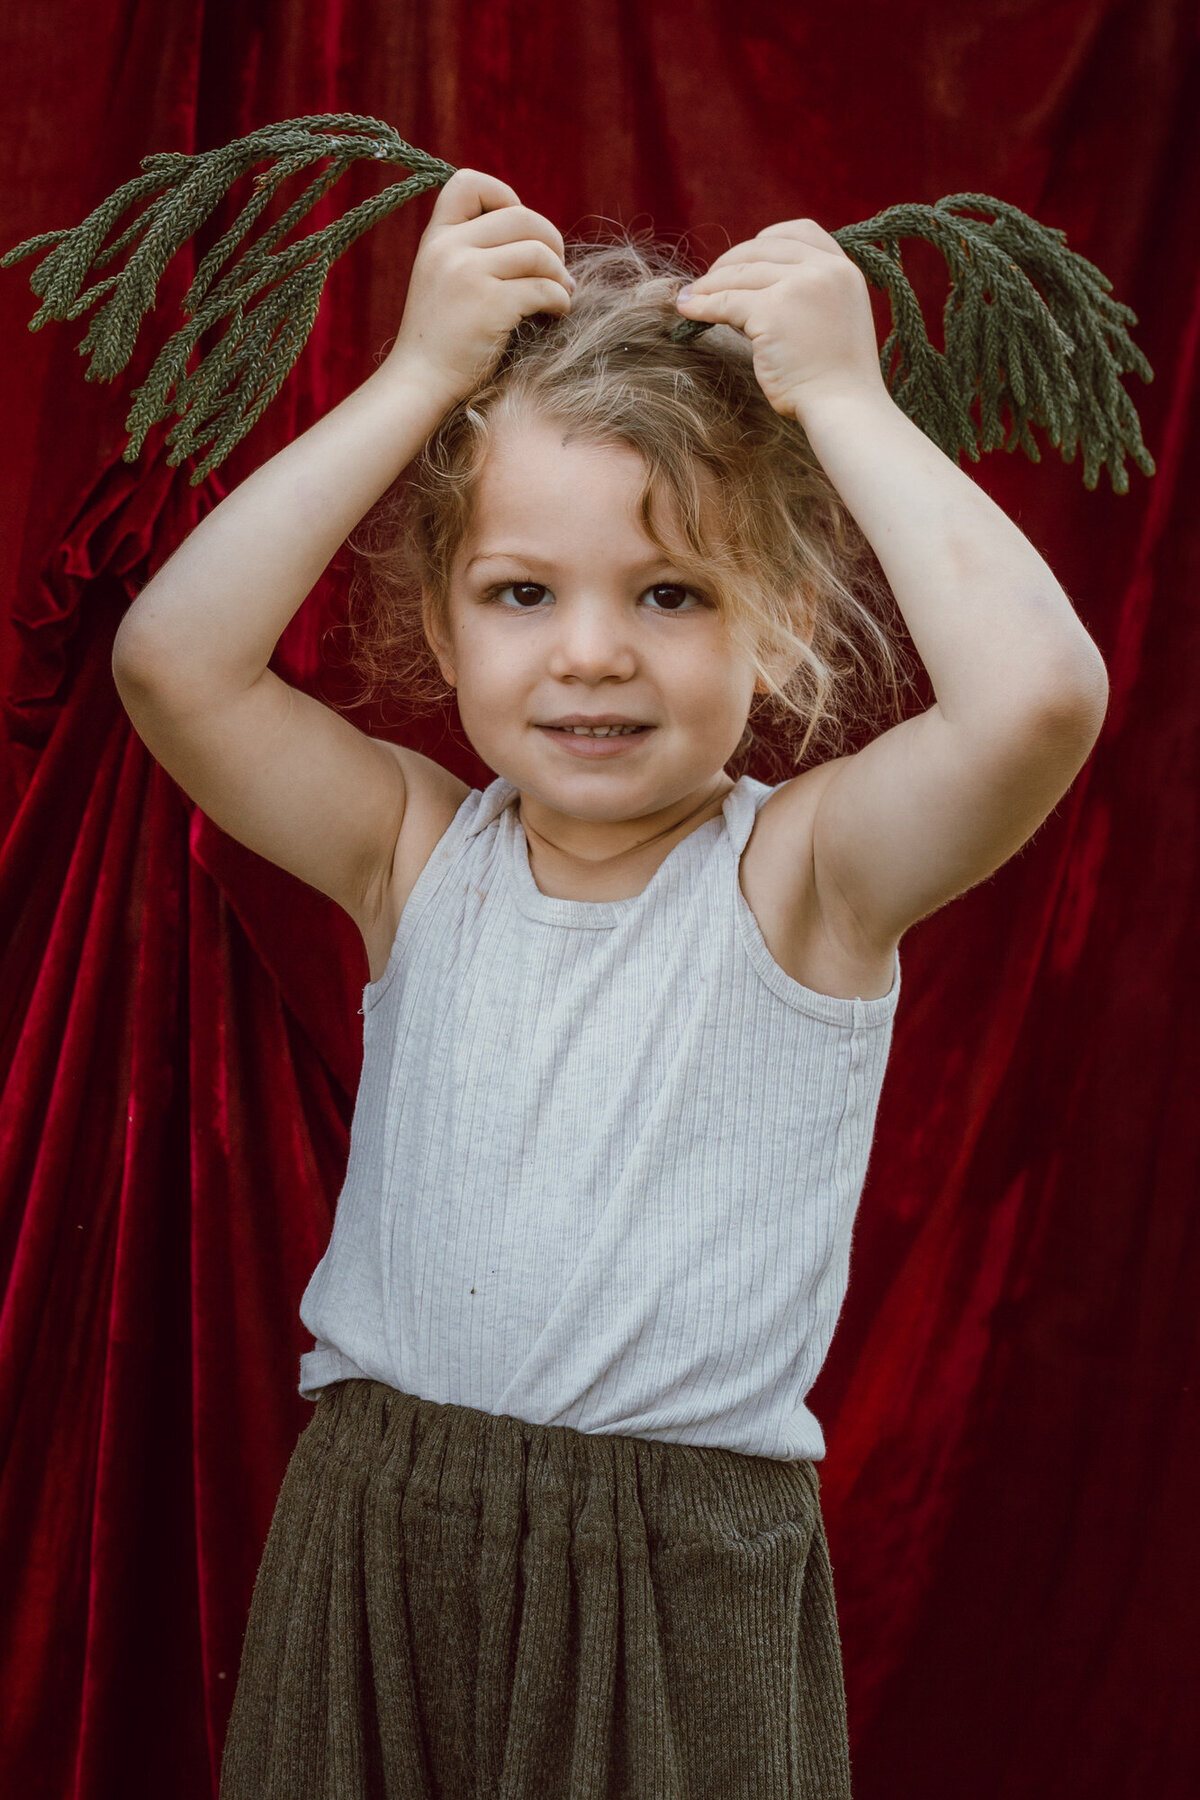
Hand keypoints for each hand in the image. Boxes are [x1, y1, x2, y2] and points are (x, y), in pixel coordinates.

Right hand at [380, 168, 573, 405]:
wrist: (421, 383)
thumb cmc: (441, 339)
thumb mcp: (442, 279)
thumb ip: (472, 250)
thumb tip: (537, 235)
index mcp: (436, 237)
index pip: (469, 182)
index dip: (504, 196)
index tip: (519, 233)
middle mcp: (448, 247)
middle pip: (520, 216)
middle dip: (551, 240)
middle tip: (557, 270)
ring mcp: (468, 274)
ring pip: (538, 252)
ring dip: (560, 275)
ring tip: (561, 294)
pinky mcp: (490, 305)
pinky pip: (544, 288)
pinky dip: (560, 300)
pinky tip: (557, 313)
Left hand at [674, 218, 886, 420]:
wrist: (844, 406)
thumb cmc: (835, 376)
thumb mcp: (835, 317)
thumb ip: (809, 293)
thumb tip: (751, 282)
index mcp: (844, 269)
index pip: (801, 231)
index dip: (766, 239)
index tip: (743, 257)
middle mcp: (824, 270)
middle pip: (763, 248)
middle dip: (729, 263)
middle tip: (707, 282)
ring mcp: (799, 287)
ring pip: (740, 274)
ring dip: (708, 285)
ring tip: (690, 297)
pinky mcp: (772, 311)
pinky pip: (726, 301)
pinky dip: (702, 305)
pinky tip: (688, 310)